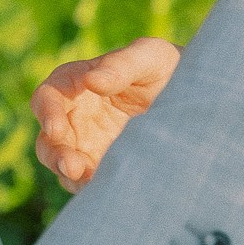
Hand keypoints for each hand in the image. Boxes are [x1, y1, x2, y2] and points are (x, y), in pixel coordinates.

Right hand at [33, 35, 182, 188]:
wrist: (196, 98)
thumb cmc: (165, 67)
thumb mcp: (149, 57)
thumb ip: (121, 66)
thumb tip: (91, 81)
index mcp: (76, 84)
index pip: (48, 96)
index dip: (47, 112)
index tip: (56, 128)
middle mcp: (76, 117)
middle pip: (49, 138)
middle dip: (54, 153)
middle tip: (71, 165)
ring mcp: (88, 145)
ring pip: (62, 164)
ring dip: (68, 173)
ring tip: (83, 177)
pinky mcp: (103, 167)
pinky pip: (87, 182)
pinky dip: (89, 187)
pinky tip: (103, 187)